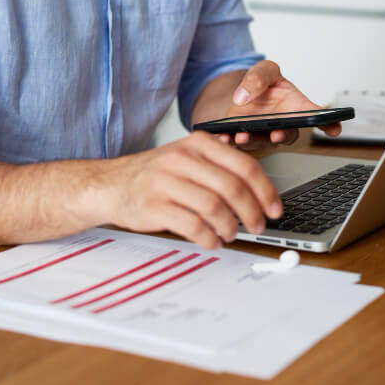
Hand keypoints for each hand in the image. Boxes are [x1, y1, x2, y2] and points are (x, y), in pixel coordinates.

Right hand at [102, 132, 282, 249]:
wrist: (110, 184)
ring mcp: (166, 182)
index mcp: (198, 144)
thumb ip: (220, 168)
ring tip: (231, 234)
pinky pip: (192, 225)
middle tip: (258, 226)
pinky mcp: (153, 206)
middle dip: (252, 212)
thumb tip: (259, 194)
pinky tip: (212, 241)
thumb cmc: (156, 175)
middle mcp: (183, 159)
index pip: (244, 166)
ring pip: (214, 207)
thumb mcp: (188, 158)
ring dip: (230, 226)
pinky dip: (208, 237)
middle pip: (232, 188)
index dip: (265, 191)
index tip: (274, 209)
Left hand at [220, 60, 342, 149]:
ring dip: (252, 141)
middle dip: (283, 136)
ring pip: (261, 143)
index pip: (318, 117)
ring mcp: (264, 134)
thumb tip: (244, 96)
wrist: (243, 94)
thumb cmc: (264, 83)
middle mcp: (283, 126)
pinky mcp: (244, 137)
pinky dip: (229, 142)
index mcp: (296, 108)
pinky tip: (222, 137)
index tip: (335, 128)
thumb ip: (259, 77)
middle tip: (277, 134)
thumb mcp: (265, 70)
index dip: (330, 124)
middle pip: (288, 136)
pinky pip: (237, 144)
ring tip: (242, 136)